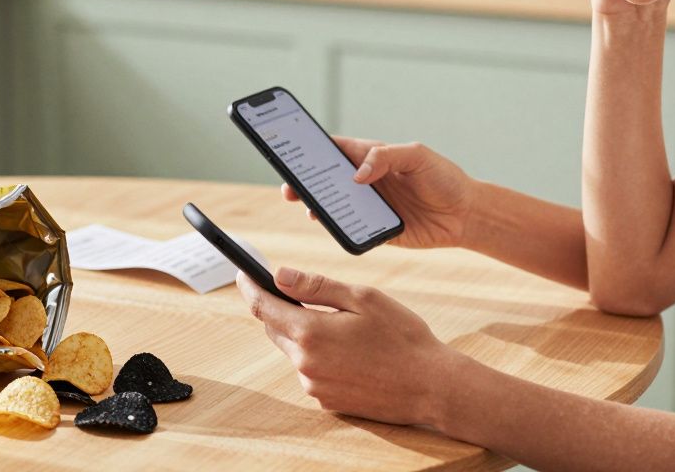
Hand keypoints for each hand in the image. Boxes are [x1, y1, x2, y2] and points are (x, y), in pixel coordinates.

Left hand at [236, 267, 459, 425]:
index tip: (243, 273)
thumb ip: (316, 286)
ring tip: (344, 327)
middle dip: (283, 309)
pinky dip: (320, 357)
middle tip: (303, 295)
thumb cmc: (402, 337)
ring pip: (294, 351)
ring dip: (306, 335)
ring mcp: (315, 386)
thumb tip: (280, 275)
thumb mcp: (362, 298)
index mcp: (310, 333)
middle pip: (276, 329)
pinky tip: (351, 352)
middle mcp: (305, 364)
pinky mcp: (327, 402)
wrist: (431, 386)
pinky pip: (311, 372)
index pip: (263, 307)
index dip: (250, 287)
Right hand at [282, 137, 476, 249]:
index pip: (335, 150)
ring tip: (308, 207)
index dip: (311, 149)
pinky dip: (337, 228)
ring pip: (334, 205)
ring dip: (317, 206)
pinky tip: (330, 226)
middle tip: (289, 187)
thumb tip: (357, 175)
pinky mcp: (376, 230)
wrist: (466, 215)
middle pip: (326, 179)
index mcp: (372, 157)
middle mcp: (366, 181)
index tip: (290, 149)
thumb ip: (386, 157)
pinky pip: (350, 229)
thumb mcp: (417, 156)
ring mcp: (369, 206)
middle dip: (304, 182)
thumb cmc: (444, 178)